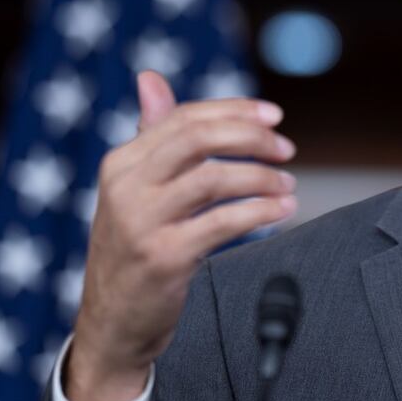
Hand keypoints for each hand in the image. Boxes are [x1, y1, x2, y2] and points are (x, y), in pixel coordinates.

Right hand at [64, 70, 297, 400]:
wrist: (113, 323)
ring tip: (288, 185)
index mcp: (121, 163)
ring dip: (262, 178)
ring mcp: (142, 222)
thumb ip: (152, 135)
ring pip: (214, 178)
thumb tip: (150, 77)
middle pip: (198, 139)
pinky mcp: (164, 257)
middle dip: (251, 137)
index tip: (274, 115)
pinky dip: (261, 211)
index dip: (234, 110)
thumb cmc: (134, 248)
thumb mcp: (135, 189)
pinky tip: (283, 209)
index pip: (184, 118)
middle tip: (286, 148)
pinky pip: (223, 222)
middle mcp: (126, 187)